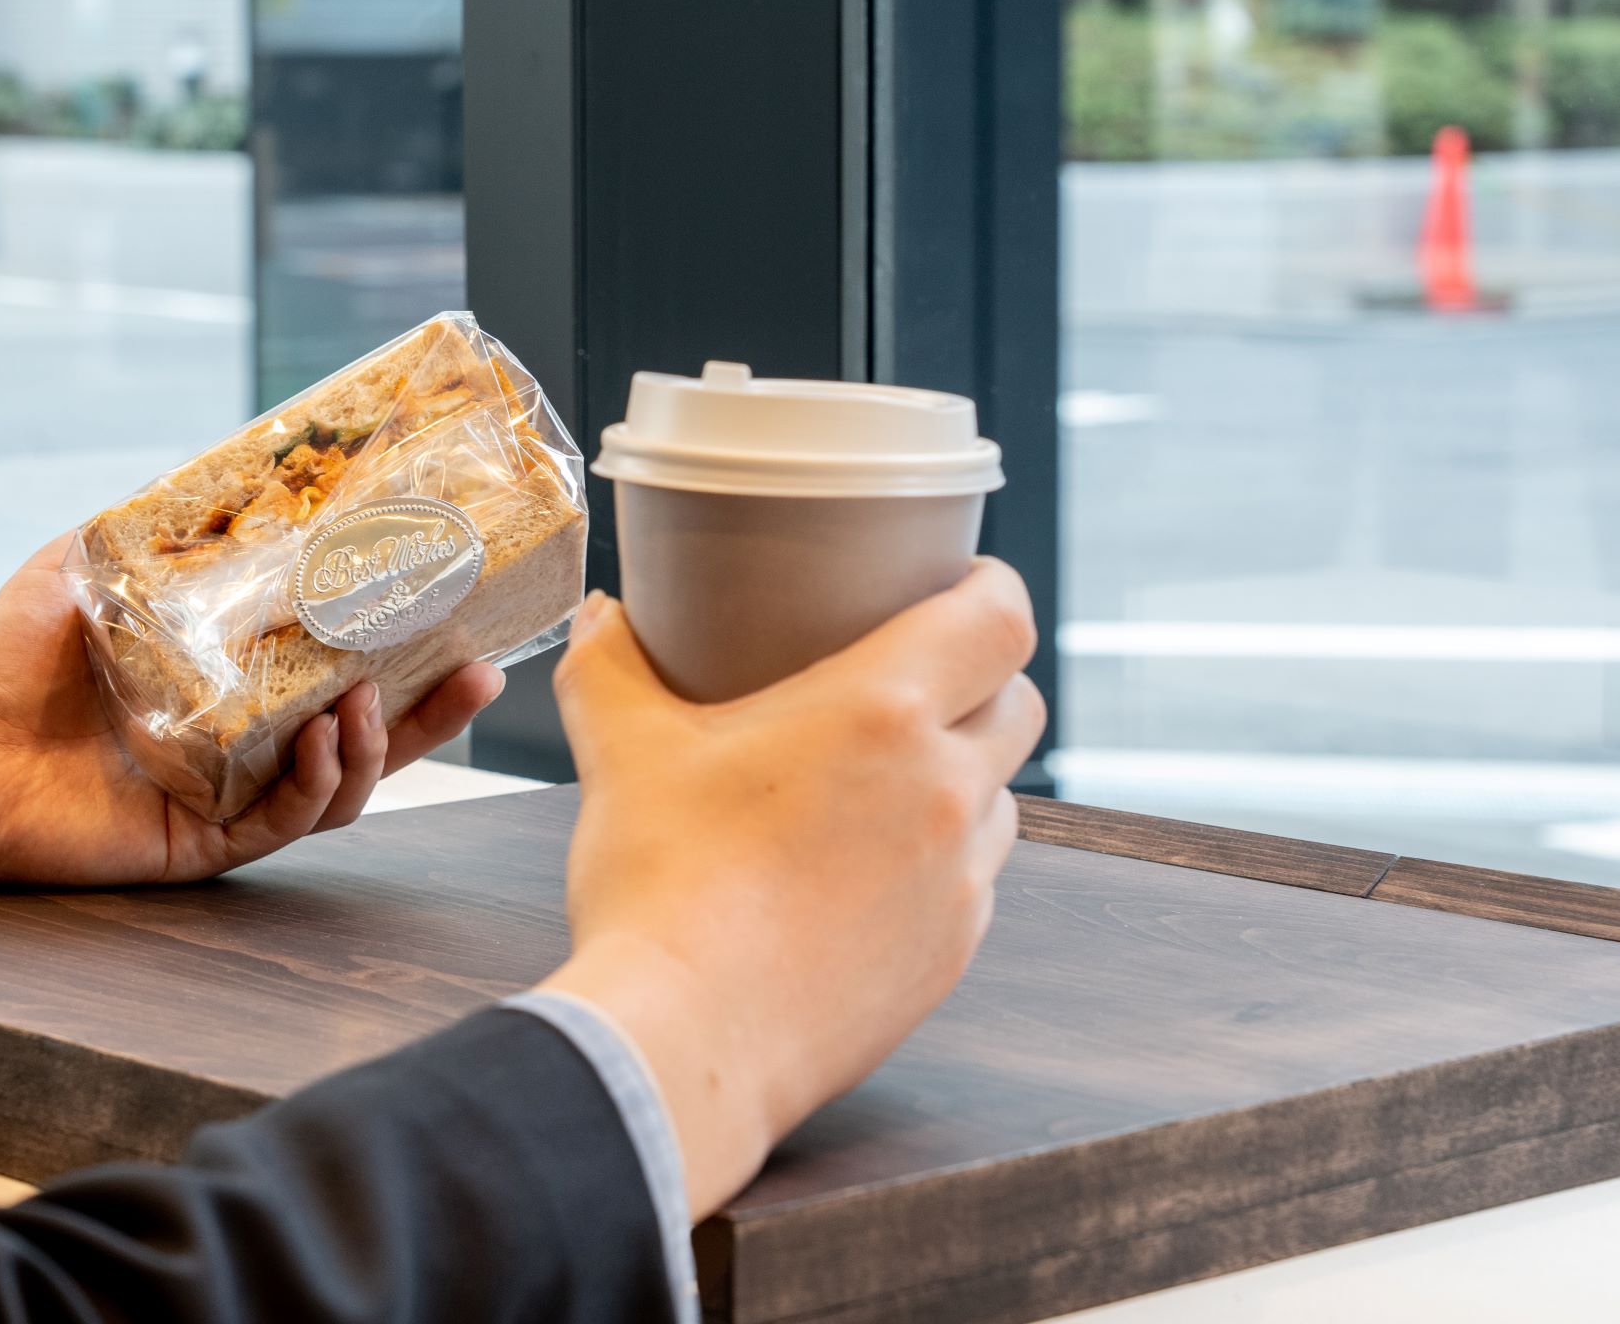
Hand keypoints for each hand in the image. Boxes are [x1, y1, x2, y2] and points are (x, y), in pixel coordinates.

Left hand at [0, 534, 505, 894]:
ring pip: (343, 786)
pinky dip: (316, 784)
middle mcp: (244, 745)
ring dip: (377, 748)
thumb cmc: (3, 664)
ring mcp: (229, 797)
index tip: (455, 605)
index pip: (338, 665)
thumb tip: (229, 469)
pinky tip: (324, 742)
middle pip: (371, 734)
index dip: (402, 645)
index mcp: (232, 685)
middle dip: (435, 711)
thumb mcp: (85, 569)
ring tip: (368, 705)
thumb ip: (153, 529)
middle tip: (485, 671)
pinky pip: (285, 823)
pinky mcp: (201, 843)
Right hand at [538, 559, 1042, 1218]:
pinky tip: (866, 872)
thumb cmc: (661, 884)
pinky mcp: (951, 953)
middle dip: (982, 679)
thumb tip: (600, 614)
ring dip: (963, 775)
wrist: (684, 1037)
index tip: (962, 582)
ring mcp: (959, 880)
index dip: (993, 589)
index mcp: (884, 713)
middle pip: (1019, 702)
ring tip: (886, 780)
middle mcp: (945, 789)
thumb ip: (610, 666)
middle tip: (917, 676)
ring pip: (1001, 797)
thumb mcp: (622, 751)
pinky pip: (972, 882)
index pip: (1001, 620)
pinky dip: (938, 861)